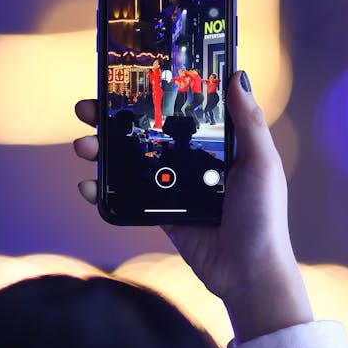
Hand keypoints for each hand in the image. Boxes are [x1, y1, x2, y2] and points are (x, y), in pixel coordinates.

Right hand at [74, 71, 311, 341]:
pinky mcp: (157, 211)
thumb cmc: (264, 217)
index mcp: (216, 141)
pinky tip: (88, 185)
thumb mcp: (262, 163)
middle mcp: (190, 158)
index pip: (179, 106)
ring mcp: (171, 185)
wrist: (247, 272)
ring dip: (100, 149)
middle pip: (144, 129)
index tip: (126, 75)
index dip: (152, 90)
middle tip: (88, 107)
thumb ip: (248, 121)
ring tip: (83, 145)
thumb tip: (237, 75)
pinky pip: (124, 195)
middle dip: (111, 117)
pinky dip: (102, 188)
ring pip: (128, 159)